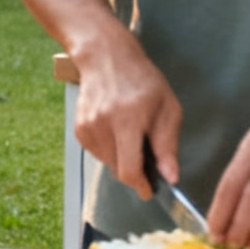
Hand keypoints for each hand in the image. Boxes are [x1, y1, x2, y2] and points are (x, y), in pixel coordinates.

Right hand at [69, 32, 183, 200]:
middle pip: (118, 169)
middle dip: (135, 170)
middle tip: (147, 153)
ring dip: (122, 158)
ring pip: (108, 163)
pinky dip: (110, 149)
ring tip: (131, 134)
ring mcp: (87, 127)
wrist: (106, 57)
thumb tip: (170, 176)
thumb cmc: (143, 81)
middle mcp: (103, 125)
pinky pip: (98, 153)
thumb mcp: (168, 108)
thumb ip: (167, 145)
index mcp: (128, 120)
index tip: (149, 191)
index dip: (141, 186)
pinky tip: (117, 130)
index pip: (129, 168)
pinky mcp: (79, 129)